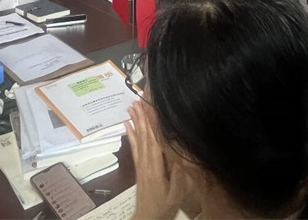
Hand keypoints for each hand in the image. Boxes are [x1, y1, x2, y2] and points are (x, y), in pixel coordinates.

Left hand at [126, 103, 194, 219]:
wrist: (147, 219)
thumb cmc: (164, 206)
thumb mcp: (177, 192)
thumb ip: (178, 174)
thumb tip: (180, 150)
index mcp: (155, 167)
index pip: (153, 141)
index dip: (152, 124)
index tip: (151, 108)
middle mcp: (146, 163)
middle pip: (144, 136)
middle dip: (142, 118)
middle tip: (138, 100)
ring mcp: (141, 164)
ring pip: (138, 140)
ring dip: (135, 122)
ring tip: (132, 107)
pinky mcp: (139, 167)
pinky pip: (134, 148)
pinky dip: (131, 135)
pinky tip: (127, 125)